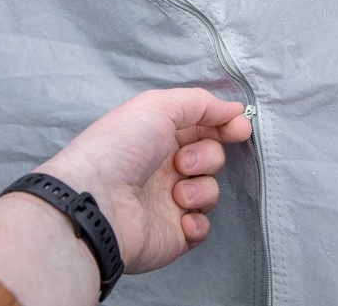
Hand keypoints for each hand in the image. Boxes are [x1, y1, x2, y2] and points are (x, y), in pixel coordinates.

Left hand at [34, 88, 250, 272]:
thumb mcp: (157, 106)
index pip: (203, 127)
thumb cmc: (120, 148)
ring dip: (200, 189)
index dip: (225, 126)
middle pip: (212, 157)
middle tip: (182, 163)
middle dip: (206, 157)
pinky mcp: (173, 234)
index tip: (240, 129)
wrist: (97, 203)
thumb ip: (200, 103)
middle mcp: (164, 167)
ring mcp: (169, 202)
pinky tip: (179, 218)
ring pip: (211, 191)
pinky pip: (203, 227)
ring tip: (176, 193)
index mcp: (159, 137)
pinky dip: (197, 222)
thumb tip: (235, 110)